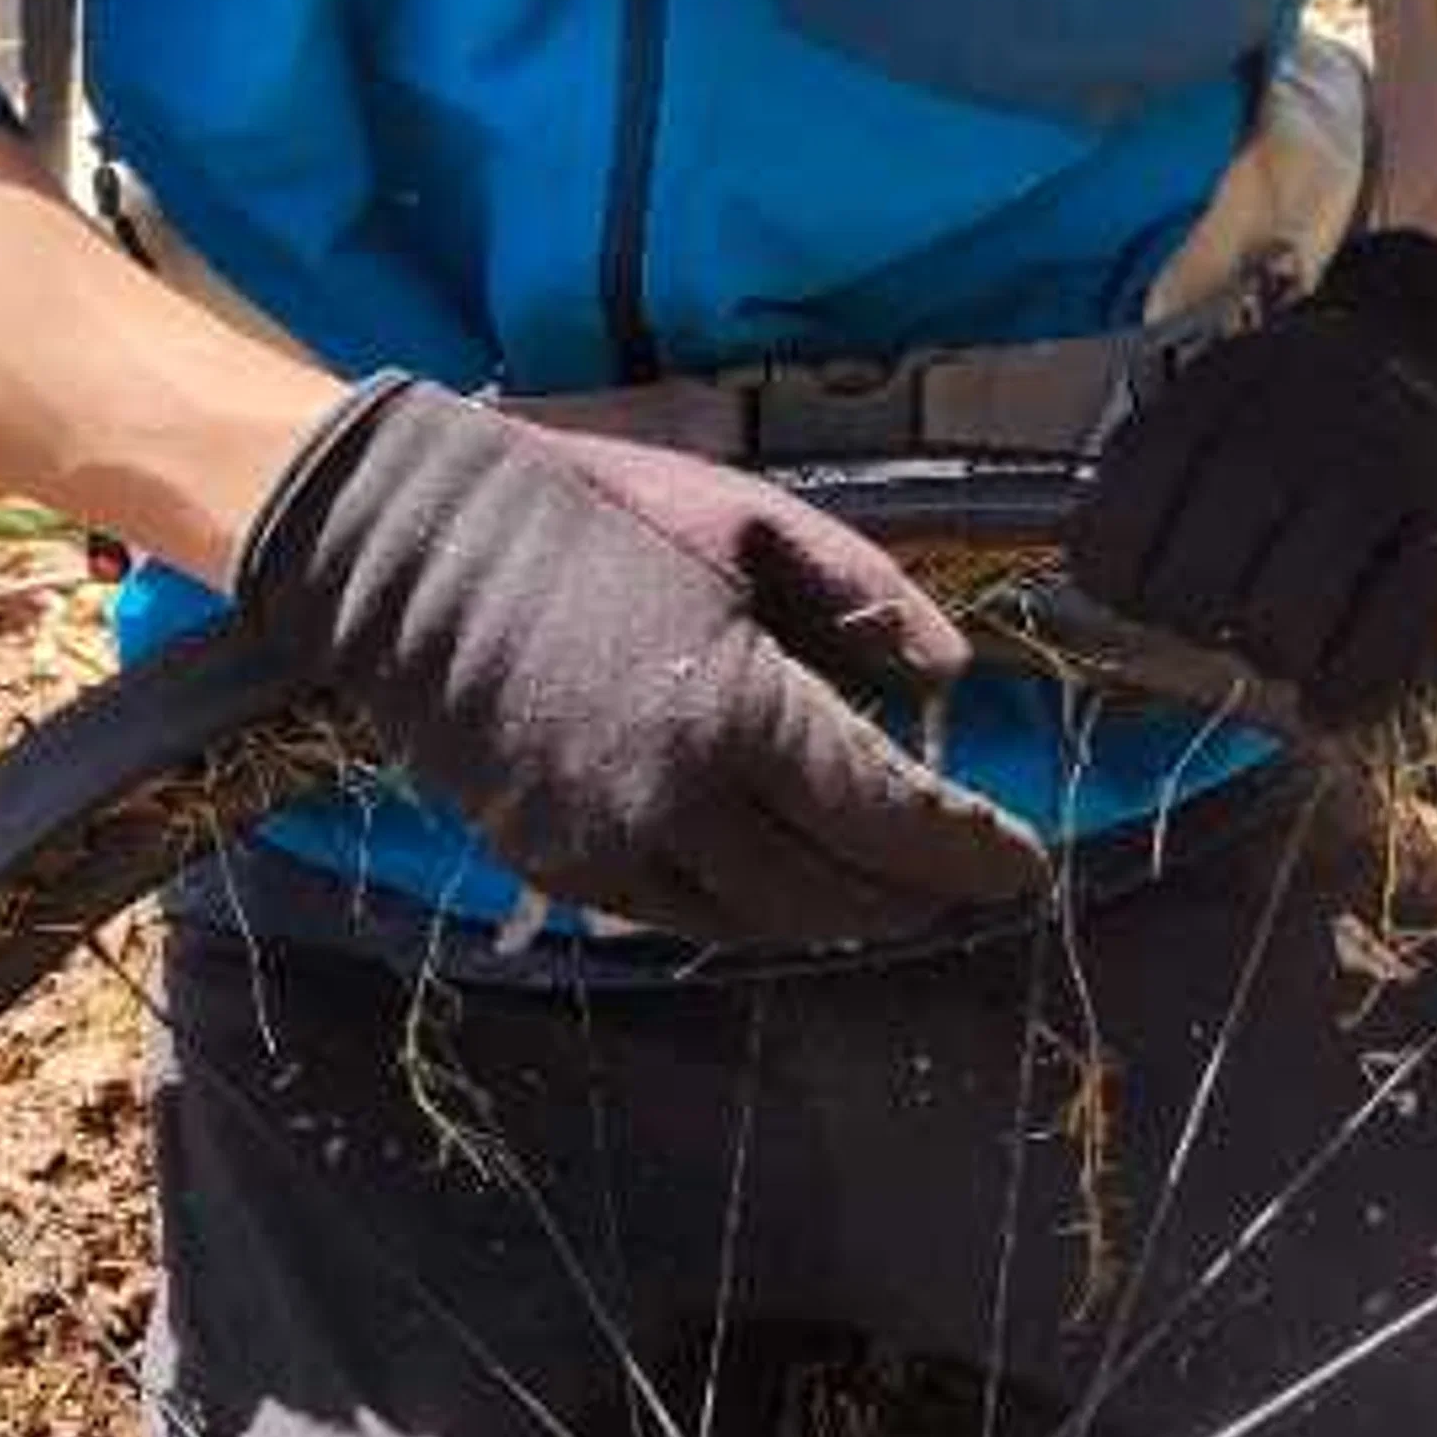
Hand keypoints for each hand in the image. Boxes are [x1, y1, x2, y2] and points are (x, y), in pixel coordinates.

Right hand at [236, 377, 1046, 942]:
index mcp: (740, 710)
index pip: (891, 817)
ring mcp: (608, 846)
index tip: (1028, 865)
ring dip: (839, 914)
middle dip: (917, 892)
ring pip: (761, 922)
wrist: (408, 553)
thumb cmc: (594, 514)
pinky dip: (751, 910)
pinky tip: (786, 880)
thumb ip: (865, 597)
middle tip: (969, 881)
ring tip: (891, 890)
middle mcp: (679, 802)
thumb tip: (953, 678)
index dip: (971, 851)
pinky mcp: (554, 865)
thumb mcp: (751, 523)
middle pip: (837, 891)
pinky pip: (681, 916)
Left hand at [1067, 223, 1436, 720]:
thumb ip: (1179, 458)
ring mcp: (1384, 473)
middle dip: (1194, 624)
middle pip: (1196, 583)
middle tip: (1217, 622)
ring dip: (1269, 659)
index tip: (1134, 596)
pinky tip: (1331, 700)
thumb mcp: (1244, 384)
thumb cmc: (1339, 386)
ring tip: (1279, 649)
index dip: (1116, 581)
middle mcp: (1296, 428)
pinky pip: (1386, 639)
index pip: (1126, 516)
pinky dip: (1348, 690)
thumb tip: (1105, 568)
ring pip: (1282, 621)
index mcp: (1226, 391)